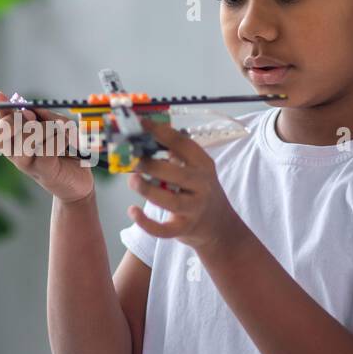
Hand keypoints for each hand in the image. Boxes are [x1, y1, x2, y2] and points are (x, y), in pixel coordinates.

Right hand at [0, 90, 94, 203]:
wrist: (80, 180)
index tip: (0, 96)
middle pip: (3, 131)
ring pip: (26, 137)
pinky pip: (47, 148)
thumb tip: (29, 110)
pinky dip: (59, 139)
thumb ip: (44, 116)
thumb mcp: (56, 126)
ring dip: (46, 129)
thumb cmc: (67, 151)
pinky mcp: (44, 171)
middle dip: (21, 118)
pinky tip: (66, 144)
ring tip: (59, 135)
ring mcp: (28, 164)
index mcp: (16, 143)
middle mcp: (16, 154)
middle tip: (37, 121)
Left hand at [125, 117, 241, 252]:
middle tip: (134, 160)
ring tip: (133, 180)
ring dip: (148, 190)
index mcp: (203, 165)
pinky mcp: (184, 229)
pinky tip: (132, 210)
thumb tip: (145, 135)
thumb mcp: (195, 169)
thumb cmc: (199, 191)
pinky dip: (146, 222)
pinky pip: (164, 229)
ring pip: (172, 202)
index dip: (160, 133)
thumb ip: (176, 155)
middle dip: (153, 166)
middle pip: (178, 175)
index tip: (141, 124)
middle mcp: (202, 186)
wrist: (220, 225)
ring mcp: (194, 208)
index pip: (183, 145)